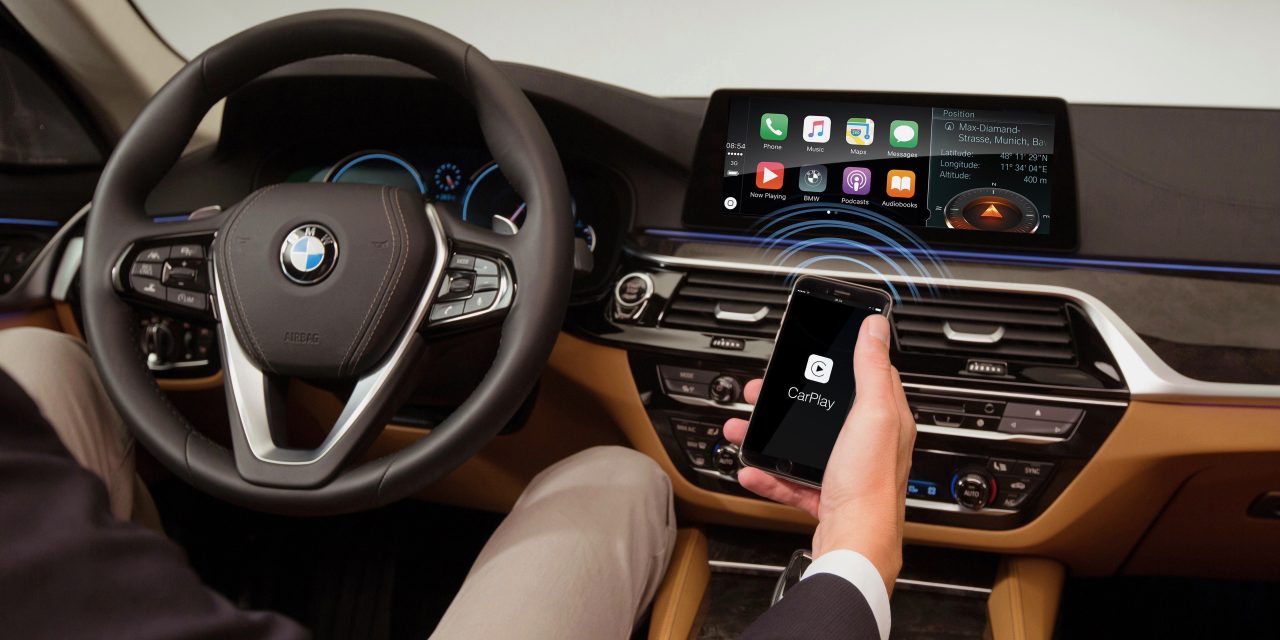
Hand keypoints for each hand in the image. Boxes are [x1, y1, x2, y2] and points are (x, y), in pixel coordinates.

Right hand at [723, 314, 915, 593]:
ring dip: (769, 436)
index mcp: (884, 421)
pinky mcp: (825, 497)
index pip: (867, 377)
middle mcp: (868, 446)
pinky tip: (752, 468)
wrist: (854, 544)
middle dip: (789, 400)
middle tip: (762, 392)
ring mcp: (845, 472)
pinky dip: (768, 474)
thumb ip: (871, 369)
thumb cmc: (870, 485)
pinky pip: (790, 480)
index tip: (815, 351)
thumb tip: (876, 328)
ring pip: (801, 445)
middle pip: (823, 412)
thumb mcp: (872, 414)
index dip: (838, 360)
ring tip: (744, 427)